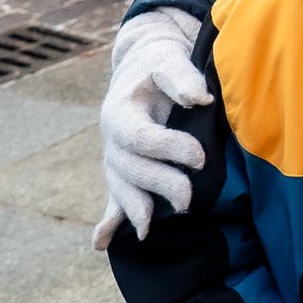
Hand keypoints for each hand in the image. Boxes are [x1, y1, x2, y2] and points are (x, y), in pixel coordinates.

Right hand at [92, 8, 210, 249]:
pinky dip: (108, 222)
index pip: (141, 137)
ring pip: (121, 187)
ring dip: (135, 208)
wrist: (144, 65)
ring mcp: (115, 157)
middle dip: (160, 184)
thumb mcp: (169, 59)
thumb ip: (183, 77)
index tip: (200, 156)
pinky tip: (101, 243)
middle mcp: (112, 138)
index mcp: (120, 111)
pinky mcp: (123, 170)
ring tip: (148, 227)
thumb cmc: (161, 62)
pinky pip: (113, 198)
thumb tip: (201, 99)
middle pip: (131, 169)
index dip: (168, 148)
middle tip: (190, 197)